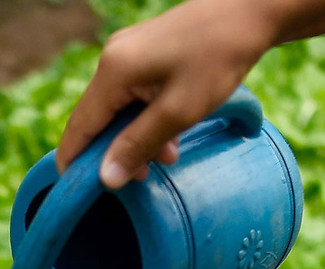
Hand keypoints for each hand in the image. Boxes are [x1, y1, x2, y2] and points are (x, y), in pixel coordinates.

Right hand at [55, 0, 282, 187]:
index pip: (80, 126)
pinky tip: (170, 132)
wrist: (250, 12)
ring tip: (167, 156)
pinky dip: (145, 116)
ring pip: (118, 108)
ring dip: (136, 136)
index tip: (75, 193)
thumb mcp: (180, 111)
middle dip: (116, 150)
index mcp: (113, 72)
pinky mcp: (141, 52)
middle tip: (143, 177)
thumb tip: (106, 179)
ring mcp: (125, 53)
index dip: (74, 160)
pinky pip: (131, 93)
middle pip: (97, 118)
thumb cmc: (219, 58)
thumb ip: (139, 145)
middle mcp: (111, 59)